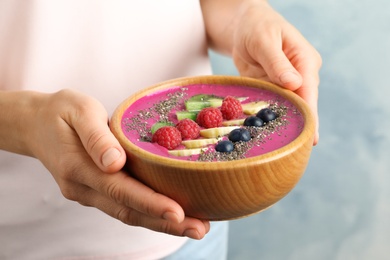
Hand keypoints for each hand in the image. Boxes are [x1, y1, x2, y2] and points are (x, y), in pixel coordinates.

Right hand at [27, 89, 208, 238]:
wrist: (36, 124)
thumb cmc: (61, 112)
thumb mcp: (78, 111)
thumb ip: (96, 136)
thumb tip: (115, 162)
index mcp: (78, 167)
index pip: (120, 190)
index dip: (151, 203)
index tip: (179, 213)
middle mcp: (83, 188)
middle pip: (128, 211)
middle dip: (165, 223)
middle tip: (200, 229)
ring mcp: (88, 193)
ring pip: (128, 213)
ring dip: (161, 223)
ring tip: (194, 227)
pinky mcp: (95, 191)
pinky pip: (124, 205)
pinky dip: (149, 213)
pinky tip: (171, 215)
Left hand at [231, 2, 321, 143]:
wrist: (244, 25)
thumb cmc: (257, 26)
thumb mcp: (264, 40)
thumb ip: (277, 62)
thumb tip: (294, 84)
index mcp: (305, 61)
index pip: (308, 91)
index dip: (308, 114)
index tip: (308, 136)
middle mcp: (300, 75)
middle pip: (301, 104)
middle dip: (298, 126)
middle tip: (297, 152)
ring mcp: (285, 84)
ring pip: (285, 108)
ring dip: (282, 125)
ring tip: (281, 148)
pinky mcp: (271, 89)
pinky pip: (270, 105)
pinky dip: (266, 118)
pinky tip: (264, 134)